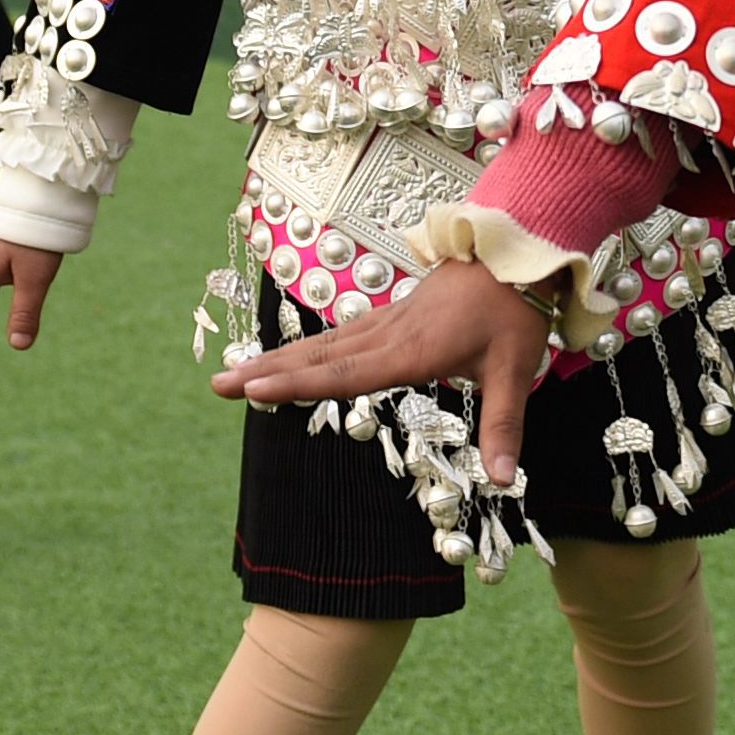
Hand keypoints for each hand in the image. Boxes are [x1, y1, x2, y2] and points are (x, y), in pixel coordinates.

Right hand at [212, 259, 550, 483]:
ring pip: (321, 345)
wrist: (516, 252)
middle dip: (264, 372)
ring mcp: (385, 322)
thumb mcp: (514, 371)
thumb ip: (503, 427)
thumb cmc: (514, 311)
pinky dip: (304, 349)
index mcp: (410, 351)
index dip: (299, 384)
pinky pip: (337, 337)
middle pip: (317, 357)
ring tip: (234, 374)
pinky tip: (286, 359)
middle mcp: (388, 335)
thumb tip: (503, 481)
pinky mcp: (390, 317)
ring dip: (276, 359)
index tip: (255, 388)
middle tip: (217, 385)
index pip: (345, 373)